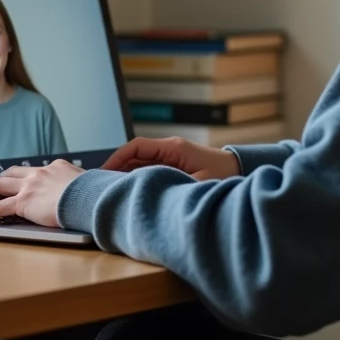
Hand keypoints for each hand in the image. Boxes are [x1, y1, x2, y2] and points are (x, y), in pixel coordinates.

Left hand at [0, 160, 82, 227]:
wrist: (89, 198)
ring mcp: (30, 186)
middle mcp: (39, 173)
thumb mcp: (87, 183)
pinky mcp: (24, 202)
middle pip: (11, 173)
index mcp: (55, 166)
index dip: (23, 179)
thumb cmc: (93, 194)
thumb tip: (87, 191)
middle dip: (0, 182)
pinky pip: (0, 207)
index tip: (20, 187)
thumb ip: (79, 186)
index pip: (33, 171)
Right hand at [101, 137, 239, 180]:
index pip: (136, 147)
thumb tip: (146, 191)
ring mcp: (169, 157)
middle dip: (115, 169)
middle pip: (133, 155)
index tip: (102, 172)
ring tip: (110, 191)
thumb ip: (171, 184)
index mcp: (172, 148)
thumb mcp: (196, 182)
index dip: (116, 158)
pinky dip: (136, 179)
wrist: (239, 170)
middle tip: (100, 185)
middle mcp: (168, 149)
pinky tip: (129, 192)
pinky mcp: (172, 166)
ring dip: (124, 175)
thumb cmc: (222, 175)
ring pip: (138, 164)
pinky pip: (148, 170)